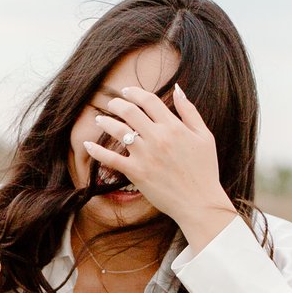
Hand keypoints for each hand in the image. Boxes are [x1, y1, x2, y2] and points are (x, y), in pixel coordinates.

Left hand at [80, 85, 237, 250]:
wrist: (199, 202)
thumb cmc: (205, 170)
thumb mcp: (205, 136)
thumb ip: (190, 111)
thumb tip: (177, 89)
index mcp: (174, 126)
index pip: (149, 100)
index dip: (135, 92)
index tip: (127, 92)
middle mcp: (158, 137)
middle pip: (130, 111)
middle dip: (117, 104)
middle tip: (112, 104)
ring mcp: (145, 155)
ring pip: (118, 131)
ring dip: (105, 122)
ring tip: (99, 120)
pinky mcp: (136, 172)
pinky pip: (111, 158)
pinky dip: (96, 151)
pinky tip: (86, 145)